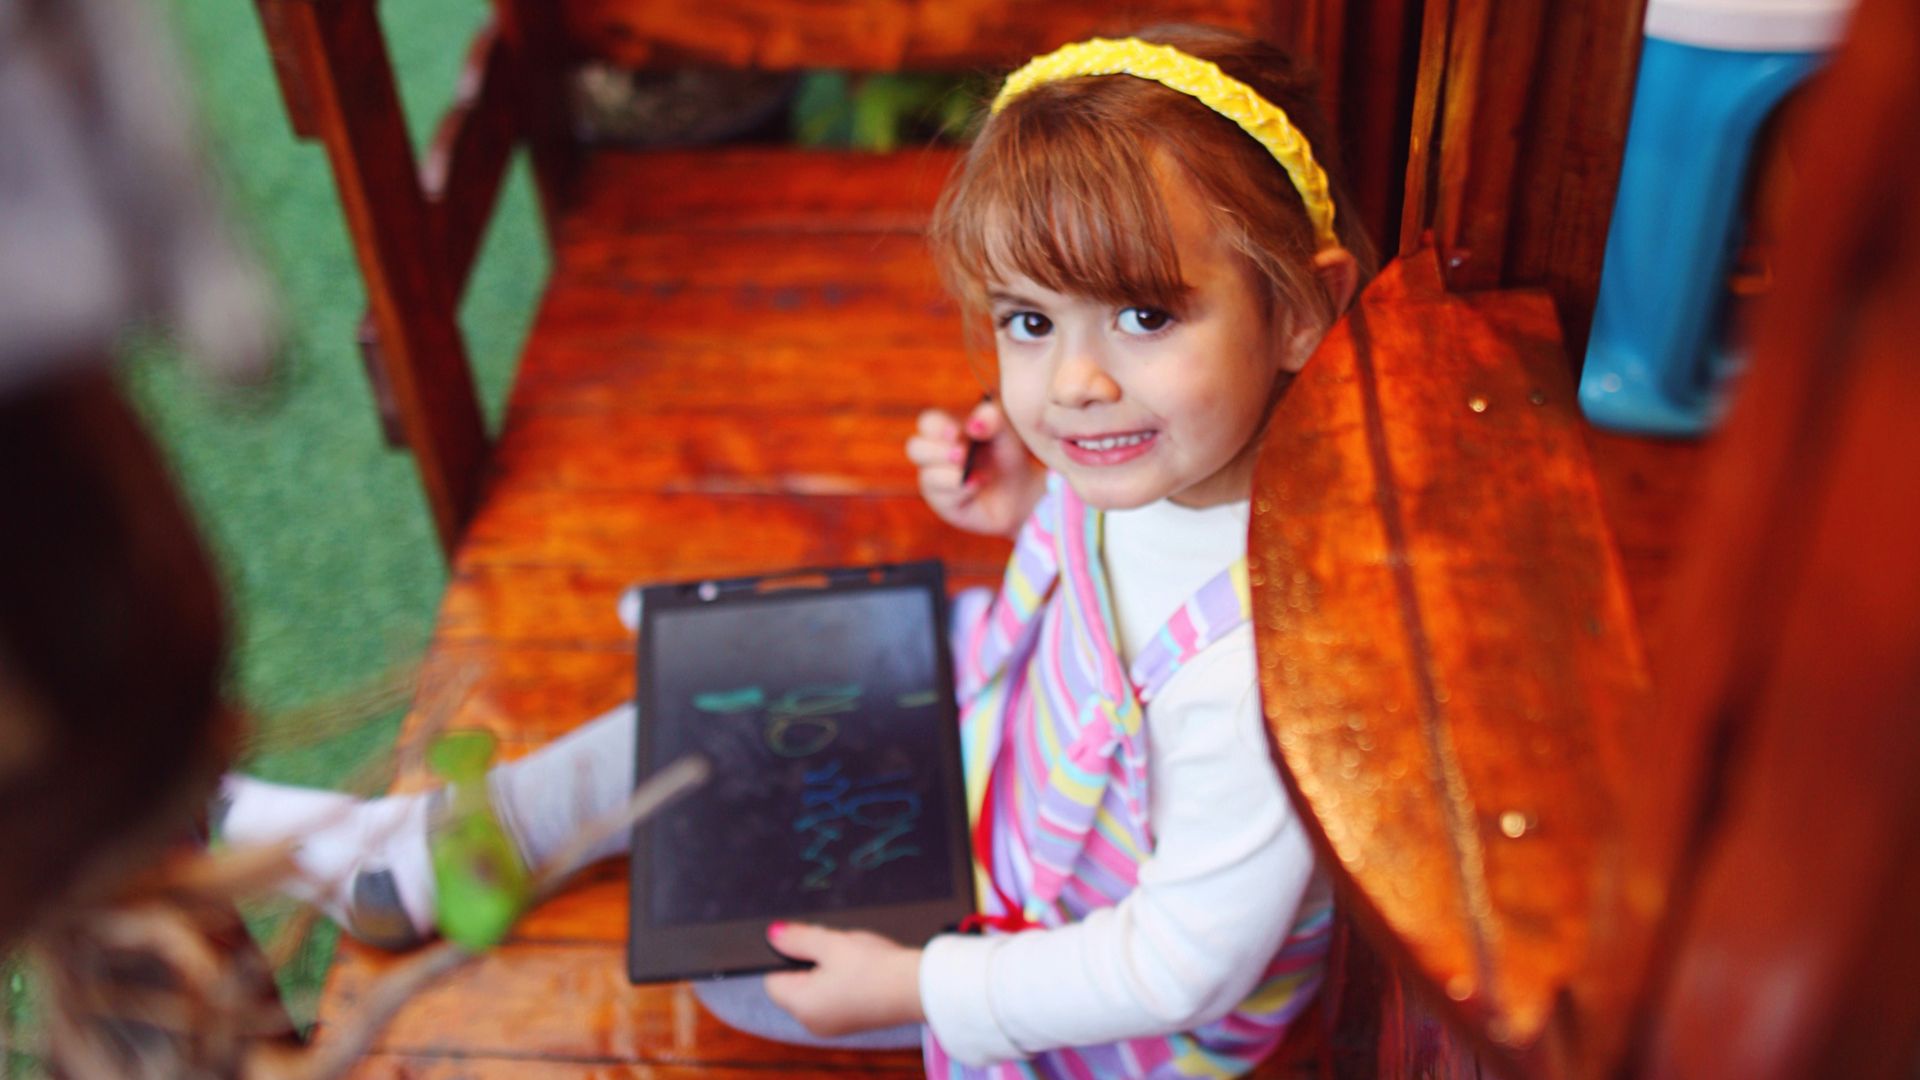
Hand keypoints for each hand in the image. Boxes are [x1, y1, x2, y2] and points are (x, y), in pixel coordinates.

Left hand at [762, 922, 924, 1036]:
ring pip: (816, 990)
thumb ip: (797, 938)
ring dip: (827, 971)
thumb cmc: (874, 967)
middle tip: (834, 947)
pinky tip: (863, 970)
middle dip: (809, 962)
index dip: (785, 956)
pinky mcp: (851, 1023)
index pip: (772, 979)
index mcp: (801, 1005)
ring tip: (852, 957)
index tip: (806, 942)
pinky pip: (834, 999)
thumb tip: (773, 934)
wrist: (917, 988)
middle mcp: (812, 1022)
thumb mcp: (831, 942)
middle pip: (795, 985)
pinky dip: (842, 983)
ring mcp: (833, 1026)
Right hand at [906, 399, 1043, 538]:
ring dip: (950, 473)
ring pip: (927, 476)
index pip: (927, 424)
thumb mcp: (1005, 432)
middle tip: (961, 453)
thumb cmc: (1006, 455)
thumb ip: (992, 419)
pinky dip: (963, 489)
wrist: (1020, 491)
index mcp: (945, 433)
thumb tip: (973, 425)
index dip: (937, 427)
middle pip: (915, 448)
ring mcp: (936, 483)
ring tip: (971, 470)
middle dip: (936, 450)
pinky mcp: (945, 505)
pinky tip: (979, 483)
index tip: (957, 433)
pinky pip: (943, 498)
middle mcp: (934, 457)